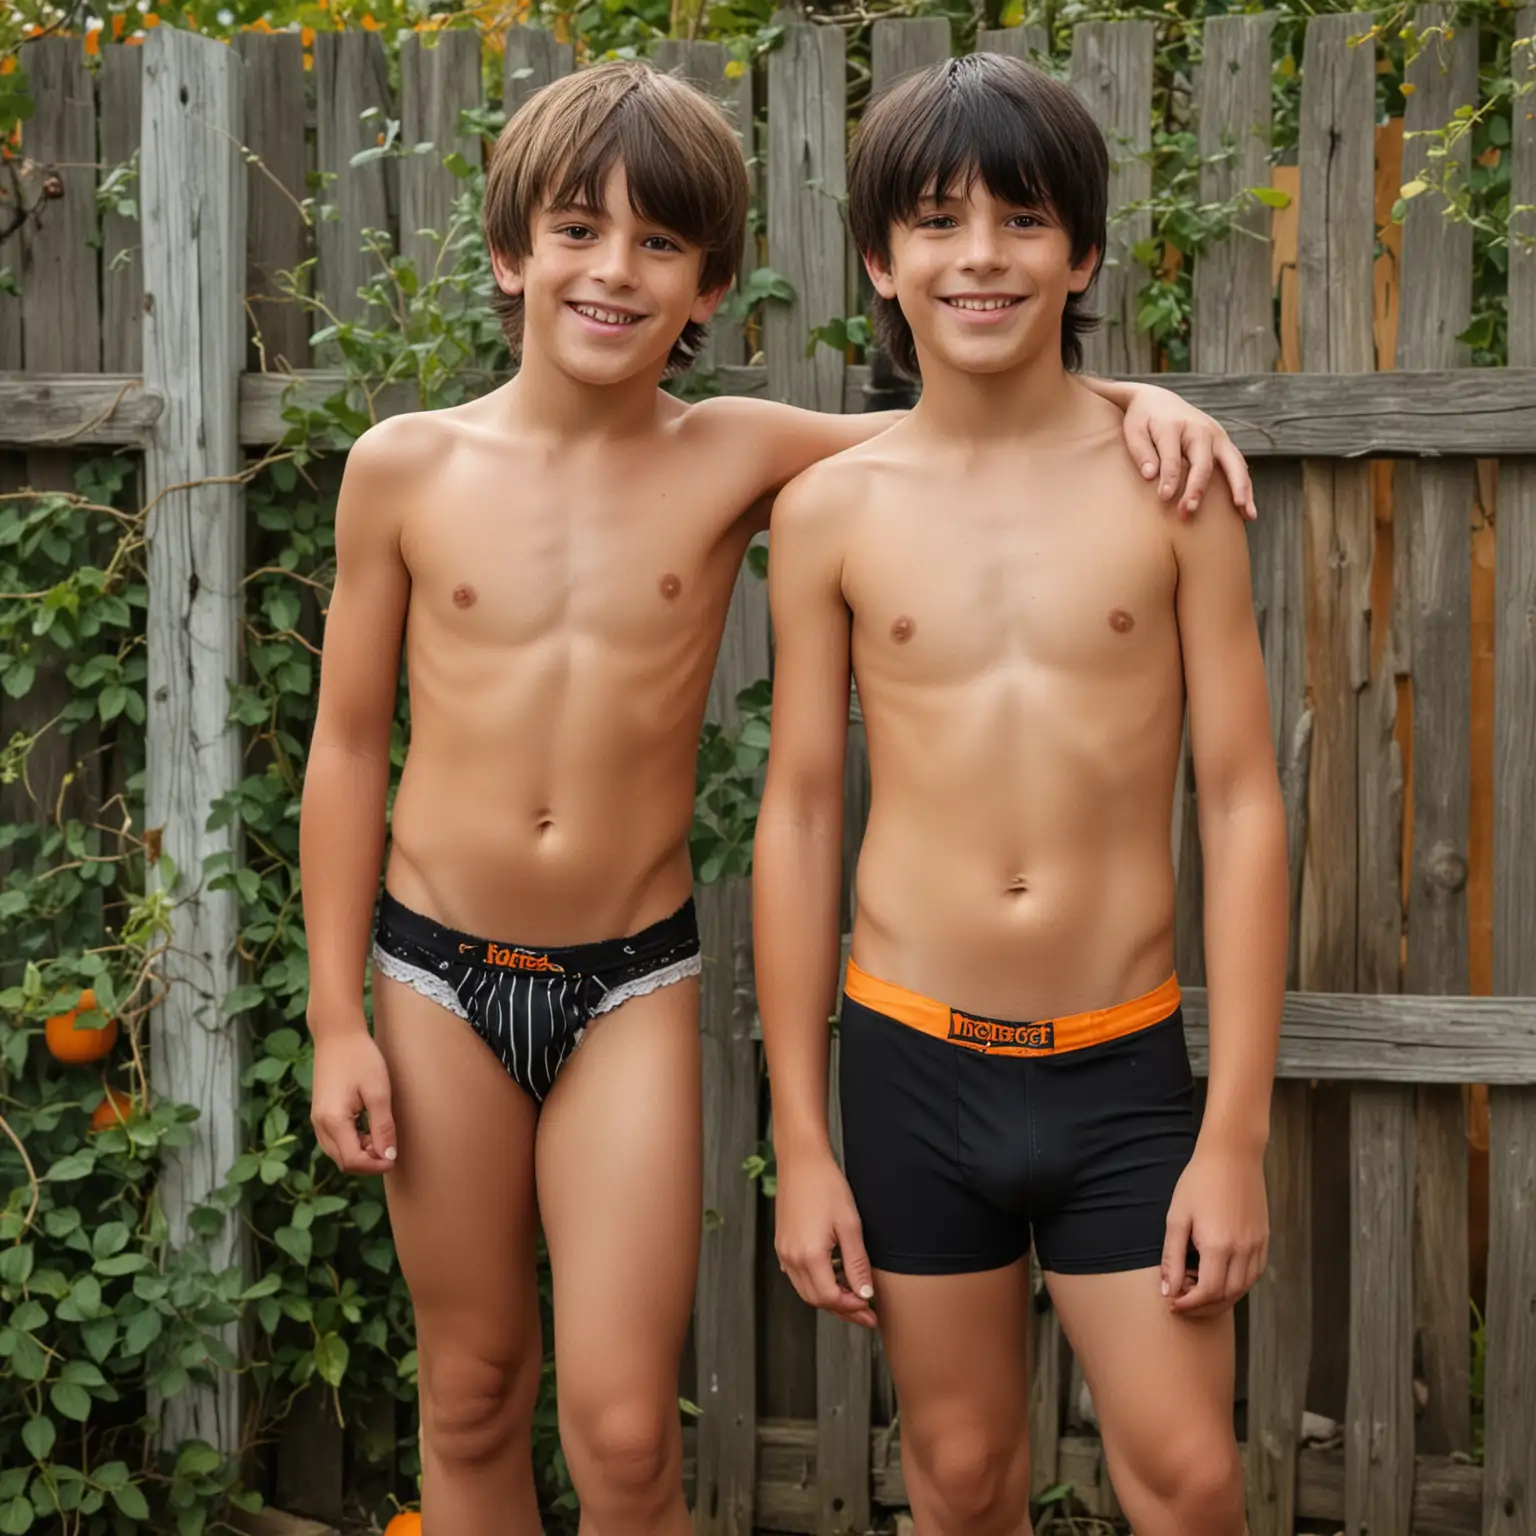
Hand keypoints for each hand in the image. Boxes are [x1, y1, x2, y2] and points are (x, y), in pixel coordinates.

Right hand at [310, 1023, 397, 1173]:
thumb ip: (383, 1127)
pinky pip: (335, 1140)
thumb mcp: (378, 1092)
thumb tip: (388, 1156)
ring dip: (360, 1153)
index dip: (375, 1165)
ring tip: (381, 1135)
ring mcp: (317, 1120)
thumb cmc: (361, 1058)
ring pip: (338, 1153)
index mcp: (333, 1121)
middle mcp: (320, 1125)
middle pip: (343, 1162)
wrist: (337, 1033)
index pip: (352, 1161)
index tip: (395, 1158)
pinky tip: (369, 1128)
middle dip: (368, 1162)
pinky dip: (352, 1143)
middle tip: (390, 1146)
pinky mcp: (320, 1113)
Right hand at [774, 1150, 877, 1327]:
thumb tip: (865, 1294)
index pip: (830, 1298)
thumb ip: (857, 1263)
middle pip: (816, 1300)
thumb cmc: (826, 1186)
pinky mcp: (782, 1244)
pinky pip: (798, 1276)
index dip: (852, 1308)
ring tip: (854, 1297)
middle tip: (867, 1312)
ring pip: (806, 1291)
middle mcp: (791, 1258)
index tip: (870, 1308)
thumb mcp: (850, 1225)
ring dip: (829, 1299)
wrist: (801, 1161)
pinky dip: (816, 1284)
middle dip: (843, 1309)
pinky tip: (833, 1277)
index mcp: (809, 1255)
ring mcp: (784, 1252)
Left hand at [1119, 384, 1256, 520]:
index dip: (1169, 477)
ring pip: (1232, 464)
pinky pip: (1238, 467)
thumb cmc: (1142, 421)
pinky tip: (1248, 511)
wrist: (1158, 400)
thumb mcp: (1133, 431)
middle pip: (1203, 462)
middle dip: (1197, 489)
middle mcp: (1200, 429)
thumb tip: (1150, 475)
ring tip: (1245, 514)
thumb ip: (1141, 452)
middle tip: (1188, 511)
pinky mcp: (1224, 444)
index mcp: (1173, 425)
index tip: (1164, 497)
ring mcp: (1216, 436)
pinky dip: (1245, 487)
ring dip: (1238, 489)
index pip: (1172, 455)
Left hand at [1161, 1145, 1267, 1316]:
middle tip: (1182, 1302)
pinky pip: (1254, 1274)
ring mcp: (1257, 1246)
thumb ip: (1172, 1257)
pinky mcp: (1264, 1240)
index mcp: (1218, 1245)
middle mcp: (1243, 1250)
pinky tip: (1219, 1277)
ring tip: (1197, 1291)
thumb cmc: (1199, 1182)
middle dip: (1203, 1306)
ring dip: (1221, 1299)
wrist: (1232, 1155)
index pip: (1207, 1292)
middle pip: (1227, 1296)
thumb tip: (1168, 1290)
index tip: (1172, 1303)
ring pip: (1243, 1289)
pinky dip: (1238, 1285)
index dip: (1189, 1304)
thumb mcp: (1177, 1217)